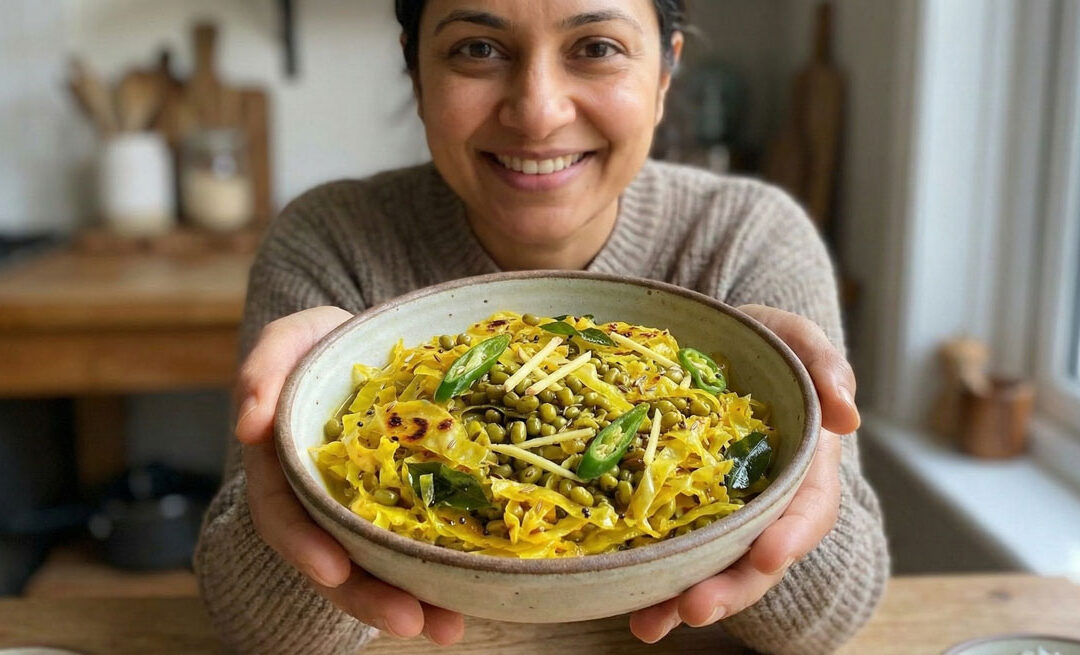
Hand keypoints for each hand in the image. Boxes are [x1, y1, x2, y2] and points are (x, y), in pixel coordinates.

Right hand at [235, 306, 465, 644]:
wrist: (369, 345)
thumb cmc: (323, 343)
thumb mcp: (290, 339)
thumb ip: (263, 368)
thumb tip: (249, 426)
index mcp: (284, 468)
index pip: (284, 515)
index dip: (305, 545)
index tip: (334, 571)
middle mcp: (320, 499)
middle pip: (334, 560)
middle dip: (368, 597)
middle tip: (409, 620)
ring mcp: (362, 508)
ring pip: (377, 567)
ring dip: (409, 601)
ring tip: (447, 628)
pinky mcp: (404, 506)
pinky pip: (416, 547)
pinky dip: (438, 578)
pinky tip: (469, 603)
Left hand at [629, 304, 859, 642]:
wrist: (709, 341)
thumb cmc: (761, 341)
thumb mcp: (794, 338)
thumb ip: (825, 365)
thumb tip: (846, 414)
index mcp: (804, 465)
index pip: (808, 509)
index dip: (792, 536)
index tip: (769, 554)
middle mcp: (764, 501)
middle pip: (757, 558)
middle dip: (730, 589)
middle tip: (695, 607)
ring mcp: (720, 512)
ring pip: (711, 568)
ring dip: (682, 600)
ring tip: (648, 623)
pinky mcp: (677, 510)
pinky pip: (667, 550)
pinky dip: (648, 580)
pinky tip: (623, 603)